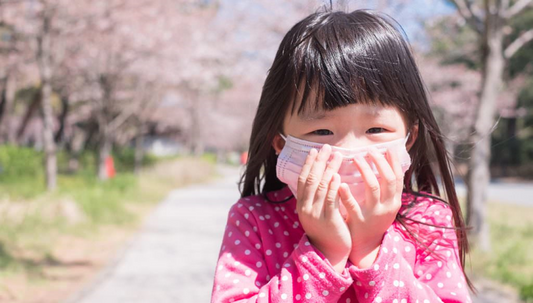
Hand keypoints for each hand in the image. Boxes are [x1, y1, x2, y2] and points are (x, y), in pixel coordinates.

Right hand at [296, 144, 351, 272]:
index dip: (308, 163)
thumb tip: (321, 175)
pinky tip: (338, 176)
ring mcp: (316, 214)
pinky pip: (330, 200)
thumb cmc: (326, 229)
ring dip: (329, 168)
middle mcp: (306, 207)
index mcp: (302, 203)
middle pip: (311, 179)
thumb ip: (316, 195)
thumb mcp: (316, 211)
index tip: (314, 150)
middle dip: (319, 161)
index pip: (303, 178)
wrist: (329, 252)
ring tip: (337, 155)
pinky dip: (333, 187)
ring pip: (321, 186)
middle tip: (326, 147)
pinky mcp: (328, 220)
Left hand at [338, 146, 403, 267]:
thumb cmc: (374, 219)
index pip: (398, 177)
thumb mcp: (386, 204)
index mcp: (394, 201)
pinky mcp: (358, 220)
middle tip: (369, 150)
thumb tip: (389, 162)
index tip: (386, 148)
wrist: (366, 245)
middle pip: (387, 179)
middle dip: (379, 162)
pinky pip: (352, 205)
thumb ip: (387, 188)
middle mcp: (387, 206)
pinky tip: (340, 182)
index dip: (393, 162)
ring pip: (372, 187)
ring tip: (355, 158)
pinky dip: (346, 192)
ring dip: (364, 170)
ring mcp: (373, 213)